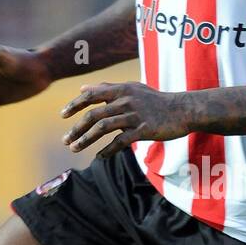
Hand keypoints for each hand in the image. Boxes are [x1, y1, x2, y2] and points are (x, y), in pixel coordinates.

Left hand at [61, 82, 190, 158]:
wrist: (183, 110)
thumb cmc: (156, 100)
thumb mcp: (132, 88)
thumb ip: (107, 88)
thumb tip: (82, 88)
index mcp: (121, 90)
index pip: (91, 95)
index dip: (74, 105)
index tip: (62, 115)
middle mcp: (125, 101)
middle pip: (93, 115)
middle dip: (76, 128)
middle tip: (65, 140)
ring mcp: (134, 115)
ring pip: (103, 128)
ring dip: (86, 140)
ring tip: (75, 149)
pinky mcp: (143, 130)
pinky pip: (120, 141)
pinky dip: (107, 149)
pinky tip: (99, 156)